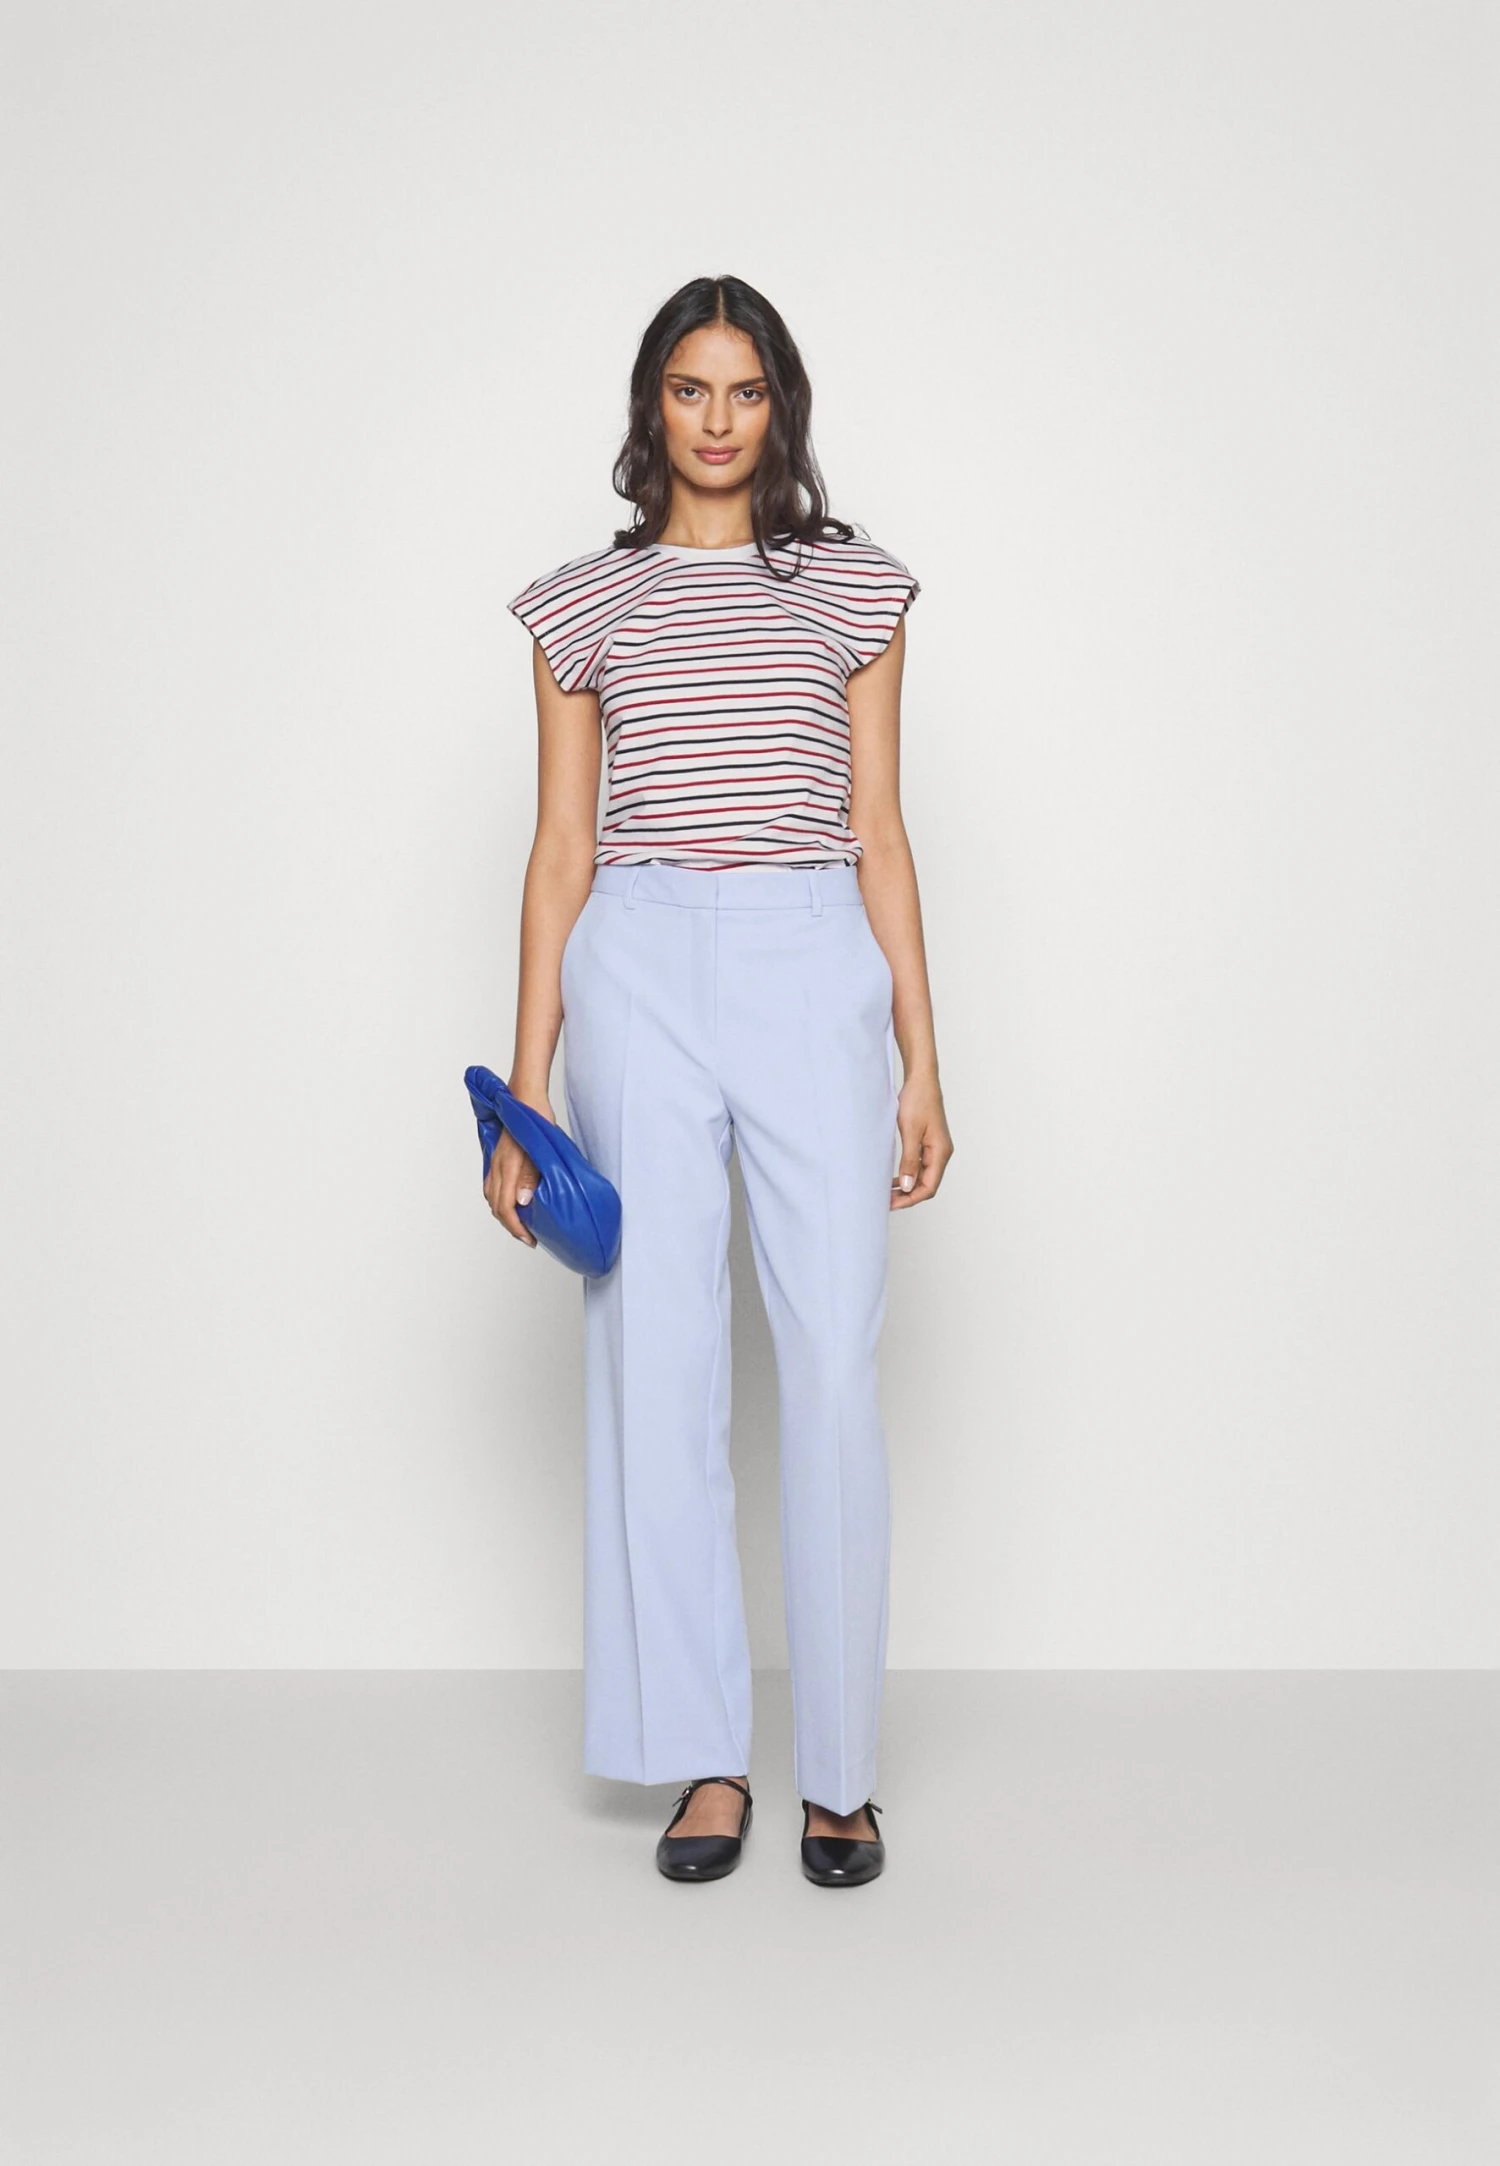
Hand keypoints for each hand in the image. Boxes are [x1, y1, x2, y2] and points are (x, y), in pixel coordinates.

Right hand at [483, 1094, 554, 1247]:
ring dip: (504, 1214)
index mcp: (507, 1167)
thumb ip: (530, 1177)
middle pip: (496, 1206)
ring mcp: (496, 1161)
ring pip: (492, 1196)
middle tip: (528, 1236)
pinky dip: (500, 1199)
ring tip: (520, 1223)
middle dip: (510, 1225)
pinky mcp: (498, 1156)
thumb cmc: (535, 1118)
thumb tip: (522, 1203)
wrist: (524, 1095)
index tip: (530, 1239)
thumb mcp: (539, 1148)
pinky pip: (492, 1185)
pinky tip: (511, 1201)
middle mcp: (498, 1167)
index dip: (517, 1228)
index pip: (505, 1208)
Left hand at [891, 1075, 953, 1209]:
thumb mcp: (910, 1132)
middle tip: (886, 1202)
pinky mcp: (929, 1143)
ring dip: (907, 1187)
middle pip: (927, 1185)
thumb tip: (908, 1187)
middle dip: (908, 1196)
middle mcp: (941, 1153)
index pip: (929, 1187)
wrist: (921, 1080)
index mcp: (940, 1152)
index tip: (892, 1204)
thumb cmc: (917, 1101)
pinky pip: (920, 1166)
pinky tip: (895, 1179)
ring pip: (923, 1177)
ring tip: (888, 1193)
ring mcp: (936, 1149)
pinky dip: (908, 1175)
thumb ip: (909, 1161)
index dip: (911, 1199)